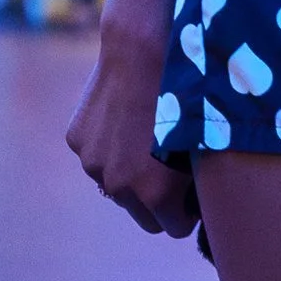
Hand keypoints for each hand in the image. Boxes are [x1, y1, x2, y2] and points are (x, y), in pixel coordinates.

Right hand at [68, 28, 200, 239]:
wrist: (144, 51)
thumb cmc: (188, 96)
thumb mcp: (204, 146)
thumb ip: (198, 183)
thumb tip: (202, 202)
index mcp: (156, 194)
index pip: (173, 228)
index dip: (187, 211)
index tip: (194, 195)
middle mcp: (120, 186)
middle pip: (142, 215)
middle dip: (158, 200)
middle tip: (173, 172)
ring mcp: (93, 163)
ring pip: (116, 186)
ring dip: (130, 174)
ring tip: (149, 142)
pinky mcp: (76, 140)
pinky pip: (97, 156)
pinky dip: (110, 147)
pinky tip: (127, 121)